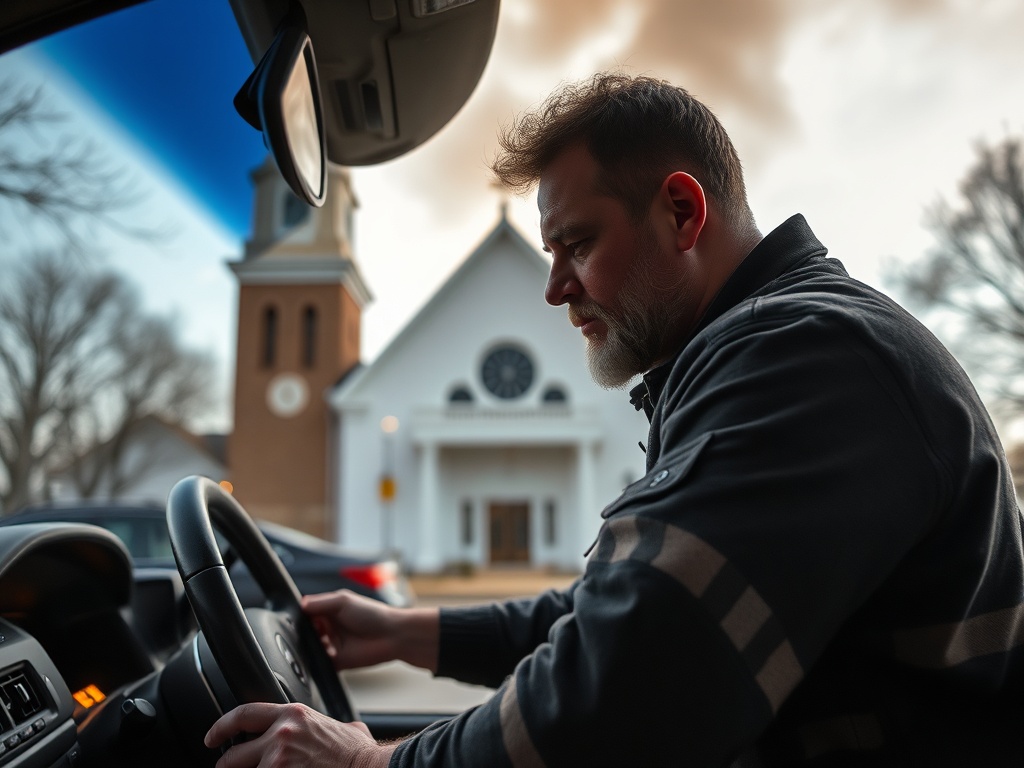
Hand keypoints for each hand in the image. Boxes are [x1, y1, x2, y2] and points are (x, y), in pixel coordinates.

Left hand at [205, 702, 394, 767]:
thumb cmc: (358, 754)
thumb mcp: (343, 728)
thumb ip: (328, 725)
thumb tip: (336, 728)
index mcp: (293, 715)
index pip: (244, 713)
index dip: (222, 726)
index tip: (212, 737)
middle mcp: (280, 735)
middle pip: (233, 754)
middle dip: (227, 766)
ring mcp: (277, 762)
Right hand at [301, 590, 438, 672]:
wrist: (392, 636)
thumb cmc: (372, 614)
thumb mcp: (344, 601)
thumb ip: (320, 603)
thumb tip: (300, 604)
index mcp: (329, 610)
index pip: (307, 613)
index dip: (300, 616)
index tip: (292, 619)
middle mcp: (329, 627)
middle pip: (306, 632)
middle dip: (303, 633)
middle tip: (305, 633)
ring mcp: (332, 645)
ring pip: (310, 648)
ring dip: (310, 647)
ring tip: (317, 643)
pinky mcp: (335, 662)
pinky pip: (319, 663)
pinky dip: (316, 661)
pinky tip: (322, 655)